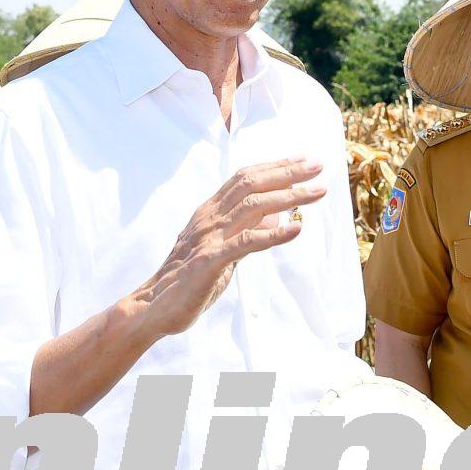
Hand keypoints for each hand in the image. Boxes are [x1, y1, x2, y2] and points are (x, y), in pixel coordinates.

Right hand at [128, 159, 324, 341]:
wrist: (152, 307)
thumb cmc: (187, 281)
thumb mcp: (221, 252)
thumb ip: (245, 233)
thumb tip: (275, 219)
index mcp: (210, 213)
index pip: (244, 178)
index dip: (275, 167)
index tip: (304, 161)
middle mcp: (209, 218)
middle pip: (251, 183)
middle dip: (287, 172)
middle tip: (317, 165)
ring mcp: (209, 238)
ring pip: (253, 206)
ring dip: (289, 196)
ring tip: (317, 192)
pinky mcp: (211, 261)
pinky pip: (247, 242)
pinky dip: (274, 235)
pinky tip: (297, 229)